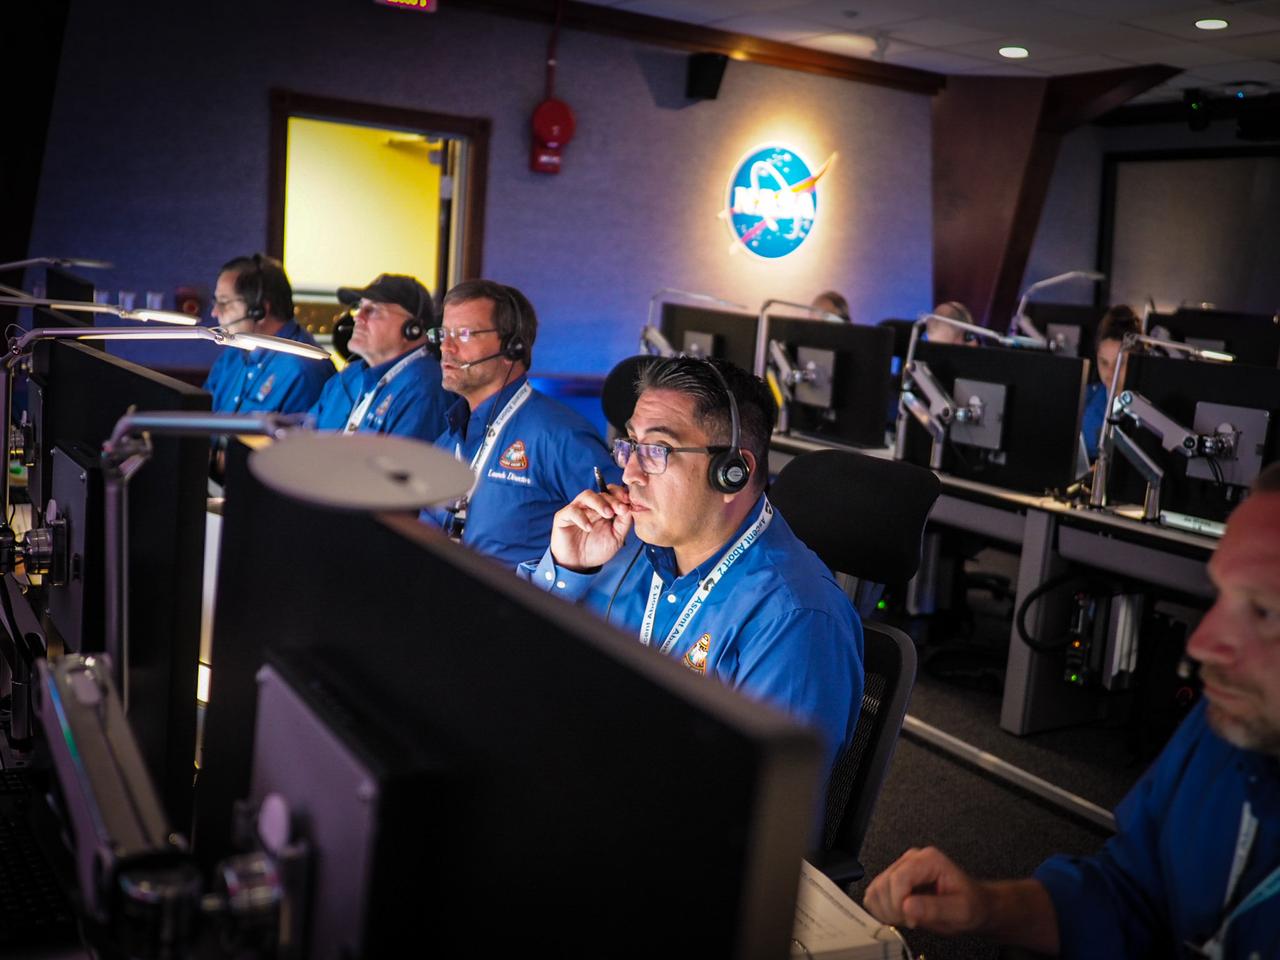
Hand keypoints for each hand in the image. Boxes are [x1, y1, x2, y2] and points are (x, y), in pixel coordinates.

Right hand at [550, 484, 632, 571]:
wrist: (579, 565)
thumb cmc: (597, 550)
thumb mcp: (616, 538)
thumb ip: (624, 523)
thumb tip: (630, 508)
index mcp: (603, 509)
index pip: (612, 493)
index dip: (620, 494)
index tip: (628, 501)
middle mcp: (590, 506)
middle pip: (602, 493)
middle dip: (613, 500)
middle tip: (621, 509)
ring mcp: (577, 509)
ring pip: (587, 495)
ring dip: (599, 503)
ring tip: (608, 514)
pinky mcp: (563, 516)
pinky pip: (572, 510)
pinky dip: (582, 517)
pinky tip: (589, 528)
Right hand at [864, 847, 991, 933]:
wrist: (972, 904)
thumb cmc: (969, 905)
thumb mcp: (960, 911)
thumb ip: (935, 908)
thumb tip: (907, 906)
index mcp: (929, 860)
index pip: (899, 878)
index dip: (900, 903)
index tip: (912, 919)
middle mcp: (912, 859)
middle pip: (884, 883)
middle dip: (894, 909)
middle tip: (911, 921)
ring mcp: (900, 867)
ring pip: (875, 889)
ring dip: (887, 910)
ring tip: (907, 918)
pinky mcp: (893, 878)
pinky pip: (874, 893)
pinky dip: (882, 909)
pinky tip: (900, 914)